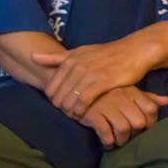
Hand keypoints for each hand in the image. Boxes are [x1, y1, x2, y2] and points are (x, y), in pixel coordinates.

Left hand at [33, 38, 155, 117]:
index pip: (51, 88)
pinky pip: (83, 102)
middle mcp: (77, 65)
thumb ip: (56, 57)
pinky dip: (81, 111)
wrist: (134, 51)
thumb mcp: (81, 52)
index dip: (55, 100)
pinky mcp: (101, 82)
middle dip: (62, 108)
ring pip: (69, 100)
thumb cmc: (107, 54)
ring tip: (77, 115)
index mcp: (70, 59)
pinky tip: (85, 114)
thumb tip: (32, 57)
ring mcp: (89, 73)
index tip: (64, 105)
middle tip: (70, 113)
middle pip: (58, 96)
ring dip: (71, 112)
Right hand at [79, 86, 167, 148]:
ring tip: (119, 142)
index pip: (151, 109)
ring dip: (122, 140)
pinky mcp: (92, 114)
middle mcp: (121, 97)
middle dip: (136, 134)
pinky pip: (105, 132)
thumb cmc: (108, 93)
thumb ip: (148, 98)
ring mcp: (107, 105)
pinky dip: (108, 141)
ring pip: (123, 129)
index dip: (151, 122)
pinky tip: (107, 143)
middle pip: (139, 121)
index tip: (144, 130)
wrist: (77, 90)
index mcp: (133, 91)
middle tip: (131, 138)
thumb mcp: (129, 92)